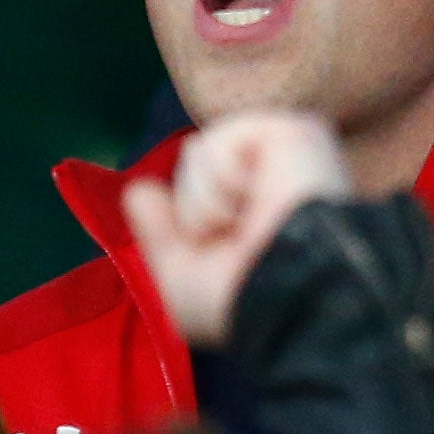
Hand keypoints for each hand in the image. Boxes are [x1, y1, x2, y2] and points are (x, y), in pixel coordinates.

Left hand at [124, 112, 349, 346]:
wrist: (288, 295)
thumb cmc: (241, 302)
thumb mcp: (182, 278)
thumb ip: (158, 233)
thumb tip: (139, 189)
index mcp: (259, 215)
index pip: (196, 192)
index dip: (188, 219)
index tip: (207, 248)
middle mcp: (275, 180)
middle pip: (193, 169)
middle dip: (193, 212)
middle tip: (230, 241)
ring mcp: (284, 153)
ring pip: (198, 152)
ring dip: (204, 200)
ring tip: (241, 224)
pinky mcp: (294, 131)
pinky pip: (217, 139)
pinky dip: (218, 176)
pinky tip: (249, 200)